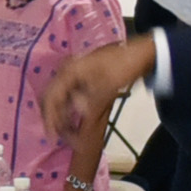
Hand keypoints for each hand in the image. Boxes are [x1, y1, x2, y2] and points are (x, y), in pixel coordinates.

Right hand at [37, 36, 156, 160]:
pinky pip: (69, 96)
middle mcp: (67, 72)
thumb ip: (90, 103)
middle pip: (51, 98)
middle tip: (59, 136)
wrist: (139, 54)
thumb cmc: (123, 66)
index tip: (52, 136)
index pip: (51, 97)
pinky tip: (74, 121)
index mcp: (69, 71)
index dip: (50, 118)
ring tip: (69, 133)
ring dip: (63, 115)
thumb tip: (79, 116)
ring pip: (60, 98)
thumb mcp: (108, 86)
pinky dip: (70, 109)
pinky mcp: (81, 79)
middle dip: (54, 118)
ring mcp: (74, 75)